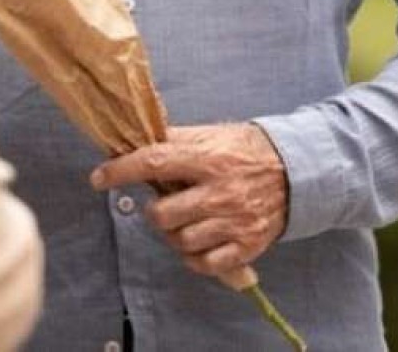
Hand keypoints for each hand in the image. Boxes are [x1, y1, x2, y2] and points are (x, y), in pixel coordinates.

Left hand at [90, 123, 288, 279]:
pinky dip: (194, 257)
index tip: (99, 177)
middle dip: (157, 211)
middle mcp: (221, 191)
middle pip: (163, 214)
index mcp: (209, 158)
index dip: (121, 170)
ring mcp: (234, 221)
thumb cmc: (247, 151)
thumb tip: (135, 138)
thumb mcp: (215, 134)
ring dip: (175, 234)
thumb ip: (177, 139)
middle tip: (166, 204)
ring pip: (181, 241)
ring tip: (186, 222)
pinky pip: (204, 263)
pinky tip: (199, 242)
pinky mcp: (246, 245)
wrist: (298, 171)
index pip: (155, 162)